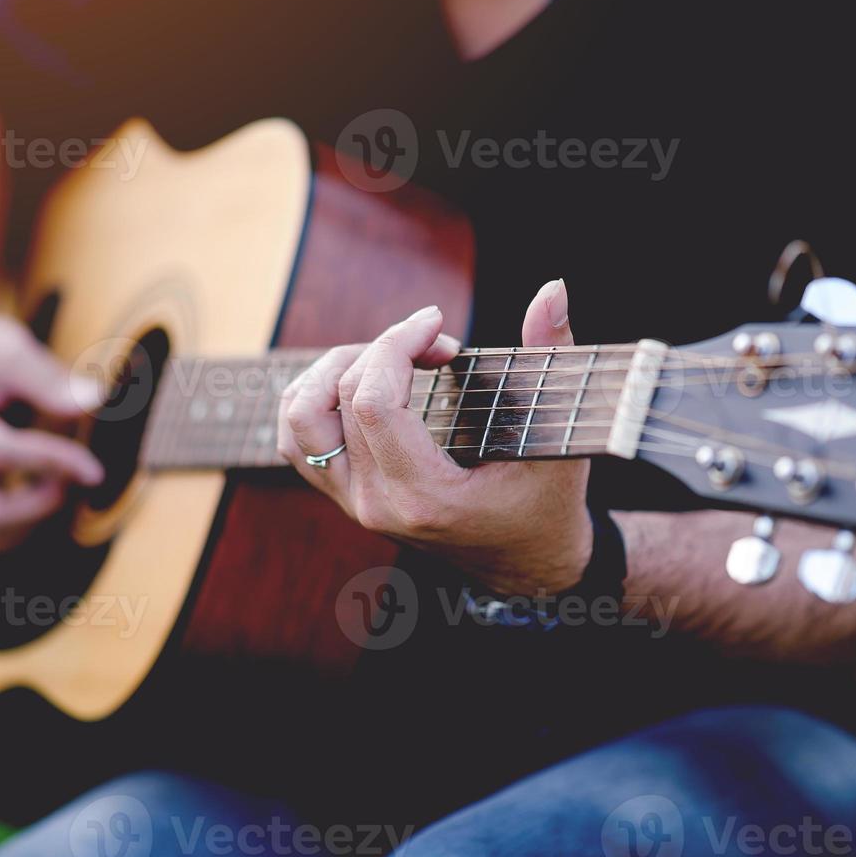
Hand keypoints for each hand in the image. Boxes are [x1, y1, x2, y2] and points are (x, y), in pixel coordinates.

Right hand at [0, 307, 104, 553]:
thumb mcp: (5, 346)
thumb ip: (46, 378)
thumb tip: (93, 401)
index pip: (1, 454)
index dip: (54, 463)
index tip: (95, 468)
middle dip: (45, 503)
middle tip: (81, 473)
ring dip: (34, 525)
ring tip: (63, 486)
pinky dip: (20, 533)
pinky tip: (47, 498)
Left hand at [277, 279, 592, 594]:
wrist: (528, 568)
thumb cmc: (548, 505)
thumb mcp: (558, 435)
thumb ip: (551, 356)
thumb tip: (553, 288)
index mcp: (424, 497)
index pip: (374, 404)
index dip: (397, 345)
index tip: (437, 326)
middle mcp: (376, 504)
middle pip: (340, 399)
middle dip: (384, 349)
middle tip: (435, 344)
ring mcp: (353, 504)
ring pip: (300, 418)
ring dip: (334, 369)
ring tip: (387, 357)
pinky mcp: (344, 498)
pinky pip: (297, 439)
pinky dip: (316, 398)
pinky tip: (361, 381)